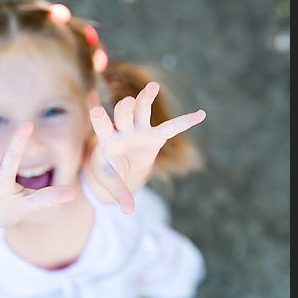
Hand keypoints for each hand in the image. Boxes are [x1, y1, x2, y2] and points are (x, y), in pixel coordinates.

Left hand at [89, 82, 205, 213]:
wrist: (121, 168)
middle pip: (123, 114)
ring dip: (146, 98)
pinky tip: (201, 114)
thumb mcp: (112, 182)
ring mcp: (138, 129)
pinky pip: (171, 128)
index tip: (96, 109)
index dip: (100, 118)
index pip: (101, 126)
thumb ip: (120, 193)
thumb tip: (128, 211)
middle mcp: (122, 129)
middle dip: (125, 109)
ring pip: (142, 110)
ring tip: (153, 86)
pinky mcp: (154, 135)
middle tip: (127, 102)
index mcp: (106, 139)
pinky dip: (185, 122)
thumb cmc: (111, 173)